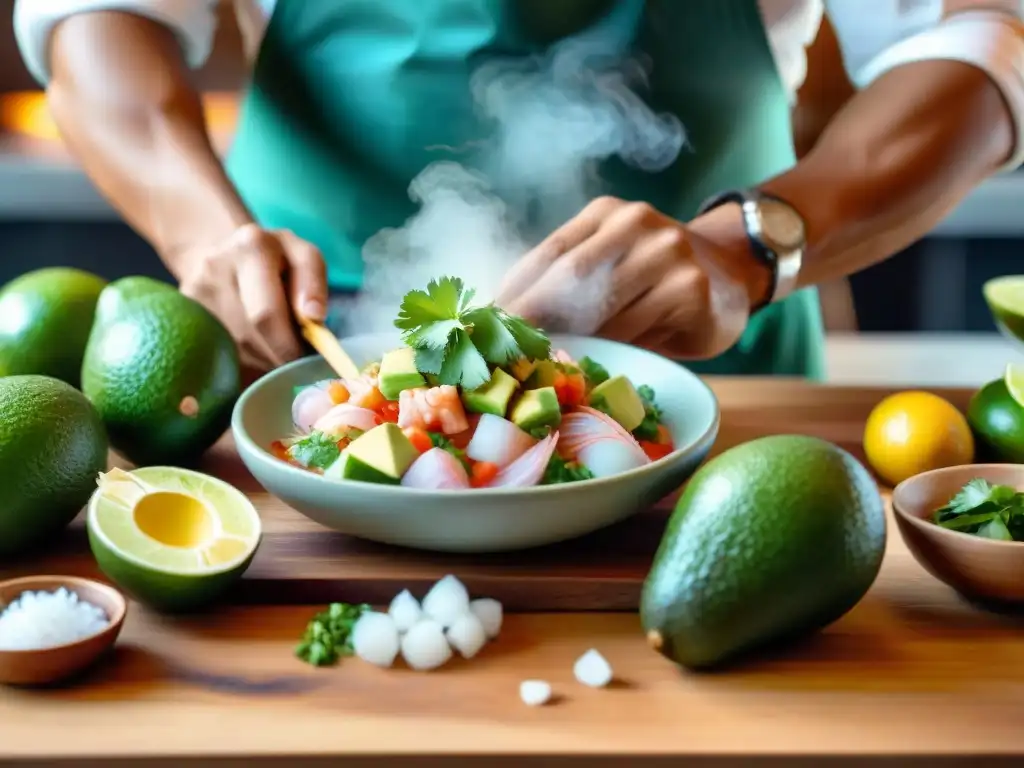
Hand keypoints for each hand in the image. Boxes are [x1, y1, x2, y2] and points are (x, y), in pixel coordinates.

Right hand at [171, 223, 327, 371]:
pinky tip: (250, 347)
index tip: (303, 358)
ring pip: (232, 349)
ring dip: (259, 358)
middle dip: (276, 356)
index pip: (267, 313)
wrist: (223, 254)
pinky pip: (215, 353)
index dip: (288, 345)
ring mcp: (192, 293)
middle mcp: (215, 267)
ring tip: (271, 344)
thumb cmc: (275, 260)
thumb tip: (314, 316)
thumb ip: (313, 283)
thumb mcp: (303, 257)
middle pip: (249, 337)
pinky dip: (240, 359)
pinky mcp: (179, 313)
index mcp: (251, 248)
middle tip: (292, 357)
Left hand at [496, 197, 771, 358]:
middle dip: (533, 320)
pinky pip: (638, 331)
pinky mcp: (692, 290)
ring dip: (573, 343)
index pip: (548, 254)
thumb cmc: (652, 280)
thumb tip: (496, 322)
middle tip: (502, 356)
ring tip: (541, 369)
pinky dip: (615, 352)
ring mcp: (668, 252)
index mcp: (605, 213)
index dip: (513, 295)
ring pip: (604, 309)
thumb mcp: (609, 265)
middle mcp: (636, 223)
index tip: (481, 329)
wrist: (733, 272)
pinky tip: (603, 365)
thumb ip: (565, 284)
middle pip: (571, 276)